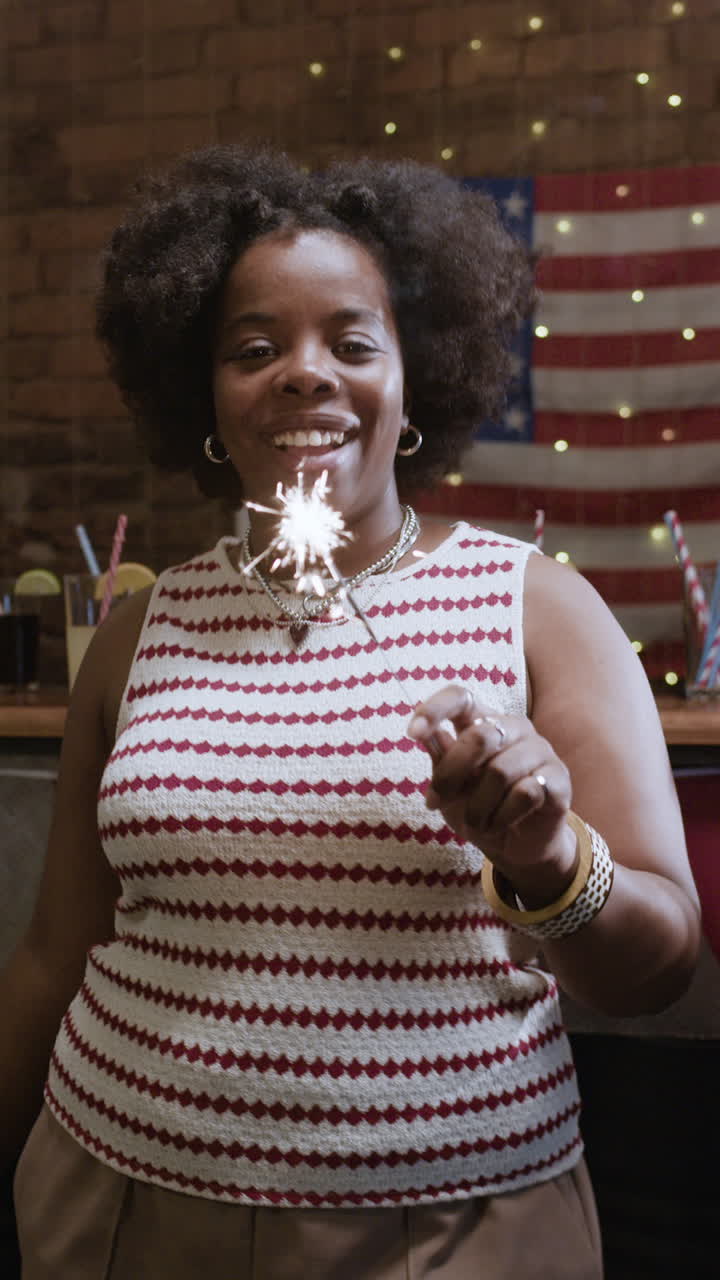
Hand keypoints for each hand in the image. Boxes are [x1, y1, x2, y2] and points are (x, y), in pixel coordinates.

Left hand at [408, 685, 577, 900]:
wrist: (517, 847)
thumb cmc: (480, 809)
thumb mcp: (450, 787)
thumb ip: (440, 758)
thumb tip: (422, 732)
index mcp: (484, 721)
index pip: (461, 697)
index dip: (435, 709)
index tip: (411, 734)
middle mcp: (514, 728)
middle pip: (479, 736)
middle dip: (451, 775)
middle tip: (436, 801)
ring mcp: (540, 750)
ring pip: (501, 771)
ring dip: (478, 806)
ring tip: (476, 823)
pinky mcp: (558, 778)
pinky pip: (525, 793)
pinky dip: (503, 817)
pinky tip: (500, 824)